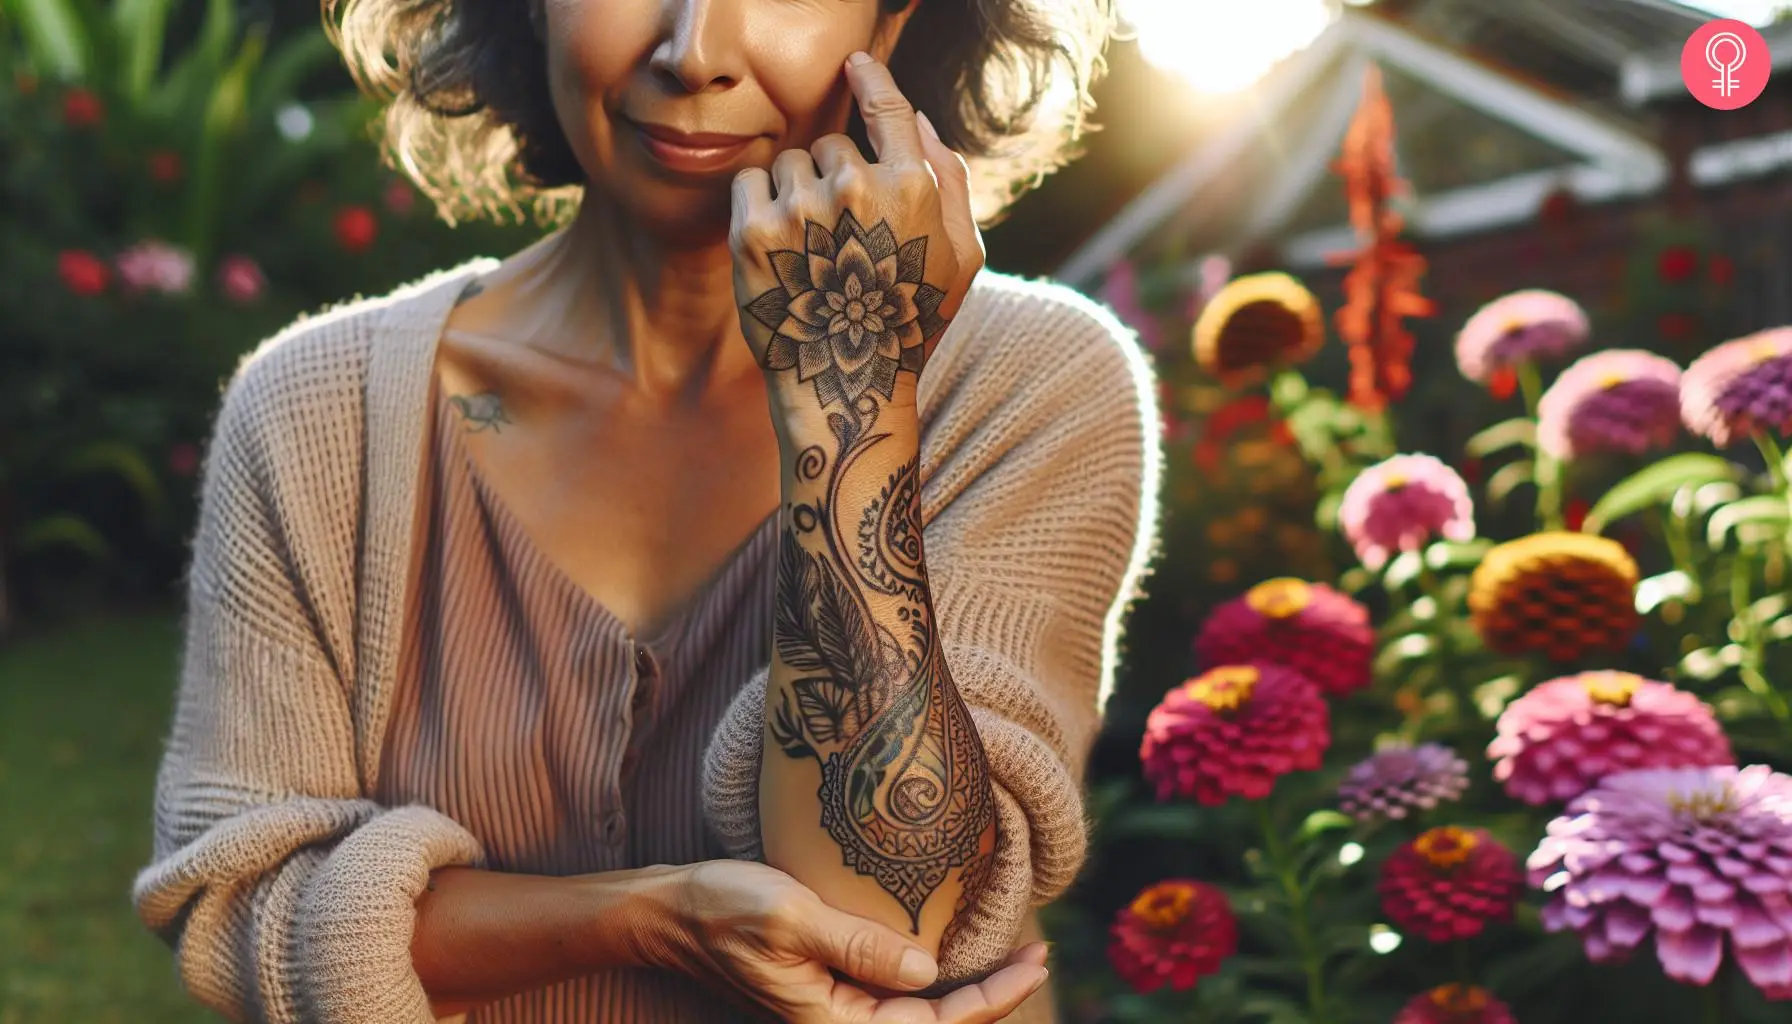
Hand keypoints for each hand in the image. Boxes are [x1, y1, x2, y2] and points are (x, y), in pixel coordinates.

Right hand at [644, 860, 1047, 1023]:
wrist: (672, 910)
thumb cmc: (724, 909)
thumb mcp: (793, 916)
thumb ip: (859, 946)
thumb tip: (928, 971)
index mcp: (832, 1023)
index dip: (992, 999)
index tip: (1035, 962)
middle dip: (992, 997)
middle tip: (1039, 954)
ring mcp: (835, 1008)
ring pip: (918, 1014)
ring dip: (966, 990)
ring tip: (1013, 954)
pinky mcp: (830, 988)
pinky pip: (893, 995)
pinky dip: (931, 977)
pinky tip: (952, 948)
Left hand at [730, 51, 985, 415]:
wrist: (846, 388)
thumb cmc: (910, 325)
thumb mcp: (962, 259)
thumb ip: (950, 183)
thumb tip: (919, 120)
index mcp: (912, 189)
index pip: (888, 108)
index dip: (871, 80)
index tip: (856, 65)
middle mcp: (856, 189)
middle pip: (832, 146)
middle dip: (831, 180)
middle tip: (839, 241)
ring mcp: (802, 209)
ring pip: (789, 165)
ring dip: (795, 196)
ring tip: (810, 255)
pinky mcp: (753, 232)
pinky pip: (749, 183)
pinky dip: (757, 207)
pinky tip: (778, 251)